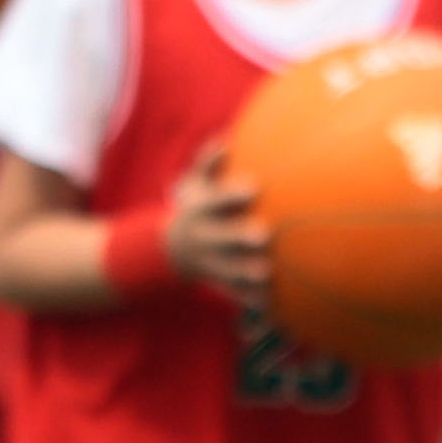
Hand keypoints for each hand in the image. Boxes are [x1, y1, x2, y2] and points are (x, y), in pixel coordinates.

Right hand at [167, 143, 270, 305]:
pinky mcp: (219, 282)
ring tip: (266, 273)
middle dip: (239, 237)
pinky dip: (251, 299)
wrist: (170, 250)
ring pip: (227, 269)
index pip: (214, 202)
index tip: (254, 188)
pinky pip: (235, 293)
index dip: (231, 195)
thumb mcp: (193, 185)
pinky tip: (271, 302)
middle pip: (220, 238)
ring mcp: (210, 263)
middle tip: (264, 235)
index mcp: (199, 212)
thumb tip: (225, 139)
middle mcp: (203, 238)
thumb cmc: (197, 208)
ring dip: (246, 273)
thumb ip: (207, 162)